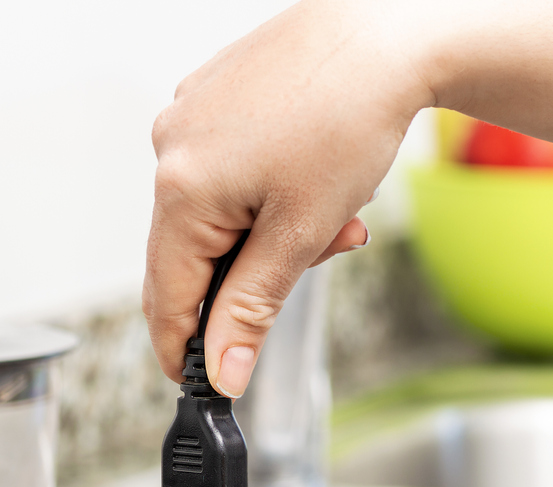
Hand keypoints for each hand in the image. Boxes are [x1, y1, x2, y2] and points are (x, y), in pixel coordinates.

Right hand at [142, 0, 434, 396]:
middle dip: (252, 279)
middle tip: (313, 266)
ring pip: (216, 216)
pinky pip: (226, 173)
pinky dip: (267, 196)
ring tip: (333, 216)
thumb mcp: (300, 233)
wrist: (386, 32)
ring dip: (270, 236)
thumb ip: (251, 309)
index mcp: (181, 188)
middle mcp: (170, 149)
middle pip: (191, 256)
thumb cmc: (349, 117)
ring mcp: (189, 119)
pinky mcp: (214, 100)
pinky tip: (312, 179)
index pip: (166, 297)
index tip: (203, 386)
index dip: (185, 351)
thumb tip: (223, 372)